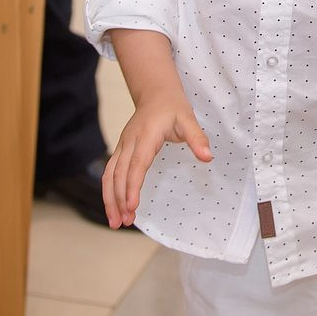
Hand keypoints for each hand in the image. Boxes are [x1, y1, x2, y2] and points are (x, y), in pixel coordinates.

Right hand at [103, 91, 211, 228]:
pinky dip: (108, 190)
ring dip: (110, 198)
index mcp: (147, 135)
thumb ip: (197, 138)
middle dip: (119, 199)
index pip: (137, 164)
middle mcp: (130, 141)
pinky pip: (110, 171)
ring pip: (109, 174)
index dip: (133, 185)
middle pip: (118, 173)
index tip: (132, 206)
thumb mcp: (188, 119)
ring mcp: (123, 145)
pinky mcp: (121, 149)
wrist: (156, 93)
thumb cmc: (173, 107)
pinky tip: (113, 207)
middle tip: (124, 222)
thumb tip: (208, 157)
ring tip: (115, 222)